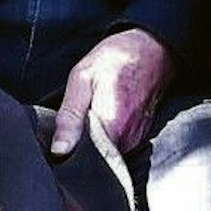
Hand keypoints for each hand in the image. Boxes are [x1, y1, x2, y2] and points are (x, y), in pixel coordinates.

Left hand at [51, 28, 173, 155]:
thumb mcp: (82, 78)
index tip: (61, 146)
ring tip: (90, 118)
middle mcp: (127, 139)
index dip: (69, 158)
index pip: (85, 162)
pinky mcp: (139, 136)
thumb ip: (69, 116)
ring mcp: (135, 139)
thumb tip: (59, 150)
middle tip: (75, 125)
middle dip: (80, 150)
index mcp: (111, 126)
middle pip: (95, 160)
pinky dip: (106, 137)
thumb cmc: (117, 59)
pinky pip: (117, 146)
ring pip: (106, 154)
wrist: (151, 48)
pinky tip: (103, 118)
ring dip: (94, 143)